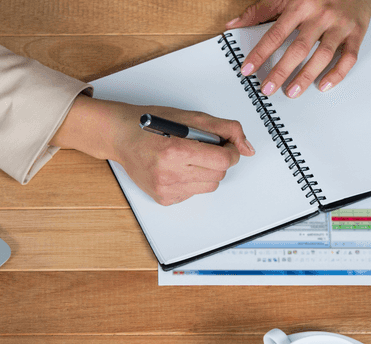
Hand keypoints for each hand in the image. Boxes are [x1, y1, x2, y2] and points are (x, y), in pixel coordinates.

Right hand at [53, 96, 254, 205]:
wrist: (122, 137)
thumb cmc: (154, 124)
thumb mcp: (192, 118)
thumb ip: (226, 130)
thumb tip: (247, 149)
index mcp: (177, 149)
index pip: (224, 160)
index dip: (230, 151)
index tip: (226, 146)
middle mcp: (170, 172)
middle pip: (219, 174)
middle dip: (217, 161)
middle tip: (203, 149)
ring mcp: (166, 188)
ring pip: (209, 186)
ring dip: (206, 172)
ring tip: (188, 158)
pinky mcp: (164, 198)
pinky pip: (193, 193)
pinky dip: (191, 181)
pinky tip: (176, 169)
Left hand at [226, 0, 370, 98]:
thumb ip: (260, 10)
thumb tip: (234, 24)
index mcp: (301, 4)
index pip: (275, 34)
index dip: (260, 54)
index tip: (248, 69)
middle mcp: (321, 15)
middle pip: (299, 48)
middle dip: (281, 72)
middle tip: (268, 89)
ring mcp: (340, 25)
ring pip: (323, 55)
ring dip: (306, 77)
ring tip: (292, 92)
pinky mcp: (356, 32)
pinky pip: (348, 57)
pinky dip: (337, 74)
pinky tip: (323, 85)